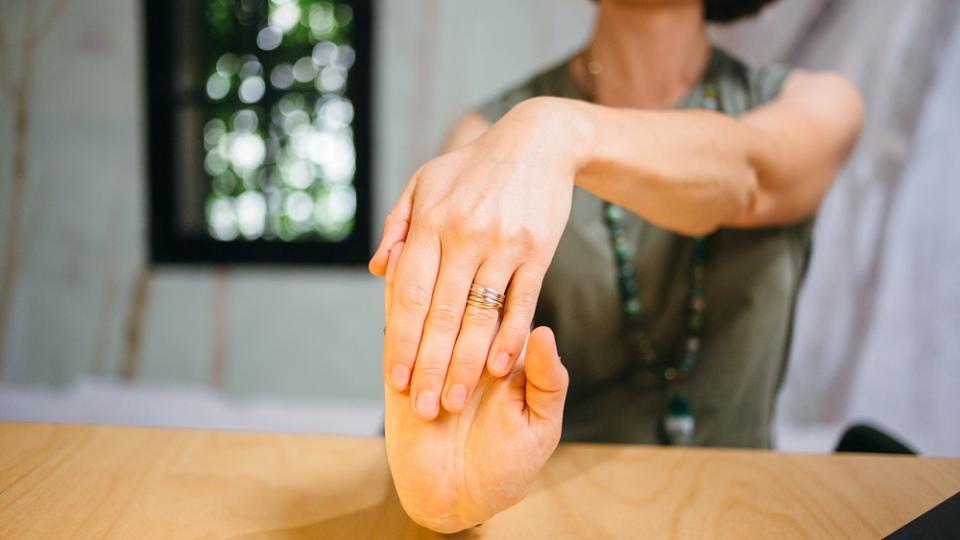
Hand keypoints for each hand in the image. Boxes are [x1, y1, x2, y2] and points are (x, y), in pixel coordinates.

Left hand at [371, 97, 584, 419]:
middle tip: (423, 408)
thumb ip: (399, 227)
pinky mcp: (539, 250)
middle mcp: (465, 234)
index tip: (395, 378)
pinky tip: (500, 369)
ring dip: (467, 364)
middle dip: (431, 365)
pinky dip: (510, 336)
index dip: (401, 339)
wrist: (537, 141)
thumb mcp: (425, 183)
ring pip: (481, 314)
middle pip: (443, 313)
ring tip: (456, 401)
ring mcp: (504, 243)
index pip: (411, 293)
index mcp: (432, 221)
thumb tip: (377, 271)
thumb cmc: (472, 167)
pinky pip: (523, 301)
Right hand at [383, 244, 568, 532]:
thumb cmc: (509, 463)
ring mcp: (429, 353)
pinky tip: (393, 267)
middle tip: (468, 228)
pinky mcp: (398, 368)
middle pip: (461, 295)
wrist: (461, 501)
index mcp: (501, 353)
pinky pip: (395, 324)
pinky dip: (396, 297)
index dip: (504, 274)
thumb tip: (541, 330)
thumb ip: (545, 380)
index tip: (511, 234)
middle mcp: (465, 345)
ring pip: (424, 301)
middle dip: (460, 269)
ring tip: (422, 238)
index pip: (503, 304)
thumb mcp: (541, 424)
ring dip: (424, 276)